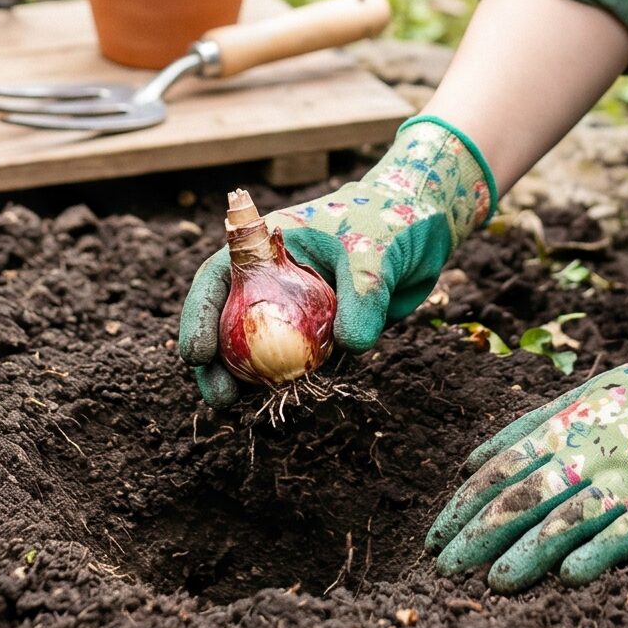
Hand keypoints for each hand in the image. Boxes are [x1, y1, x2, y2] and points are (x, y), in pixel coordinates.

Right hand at [178, 117, 494, 407]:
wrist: (429, 228)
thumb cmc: (393, 219)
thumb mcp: (375, 252)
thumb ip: (362, 295)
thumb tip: (350, 347)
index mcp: (268, 245)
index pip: (217, 277)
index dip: (199, 314)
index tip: (198, 355)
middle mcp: (274, 278)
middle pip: (230, 322)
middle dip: (218, 364)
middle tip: (222, 401)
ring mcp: (298, 307)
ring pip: (263, 349)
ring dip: (254, 380)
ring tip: (252, 408)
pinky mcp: (326, 331)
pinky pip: (305, 361)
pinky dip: (298, 380)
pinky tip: (299, 397)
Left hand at [424, 291, 627, 590]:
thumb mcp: (580, 394)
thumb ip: (525, 427)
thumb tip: (470, 462)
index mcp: (565, 426)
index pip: (501, 471)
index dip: (465, 506)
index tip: (435, 538)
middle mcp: (588, 452)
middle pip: (523, 498)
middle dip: (480, 536)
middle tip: (446, 570)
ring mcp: (626, 479)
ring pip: (566, 520)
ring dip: (528, 553)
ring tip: (495, 583)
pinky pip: (625, 532)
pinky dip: (595, 553)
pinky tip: (568, 577)